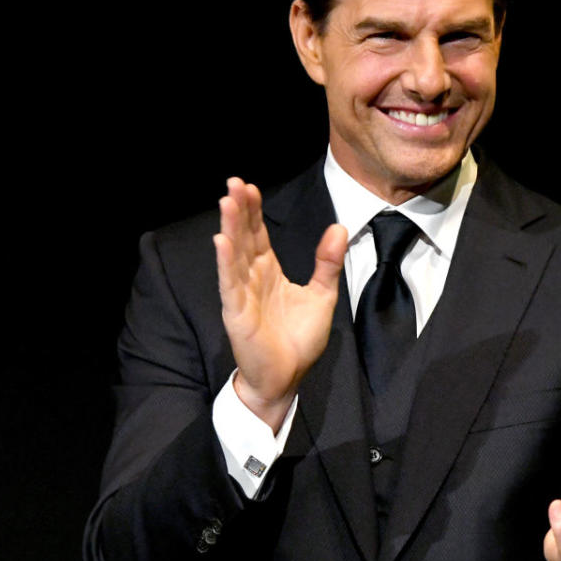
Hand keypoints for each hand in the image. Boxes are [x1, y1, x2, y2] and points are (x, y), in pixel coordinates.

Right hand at [214, 177, 347, 431]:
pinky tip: (221, 241)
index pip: (258, 235)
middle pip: (244, 238)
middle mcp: (251, 278)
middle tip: (233, 182)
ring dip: (230, 228)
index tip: (250, 186)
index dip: (254, 211)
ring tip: (227, 201)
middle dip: (239, 210)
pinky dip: (225, 263)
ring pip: (234, 255)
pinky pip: (229, 284)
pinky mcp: (236, 314)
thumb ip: (327, 262)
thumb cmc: (298, 340)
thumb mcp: (322, 296)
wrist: (287, 378)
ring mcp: (241, 295)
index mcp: (268, 272)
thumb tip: (339, 227)